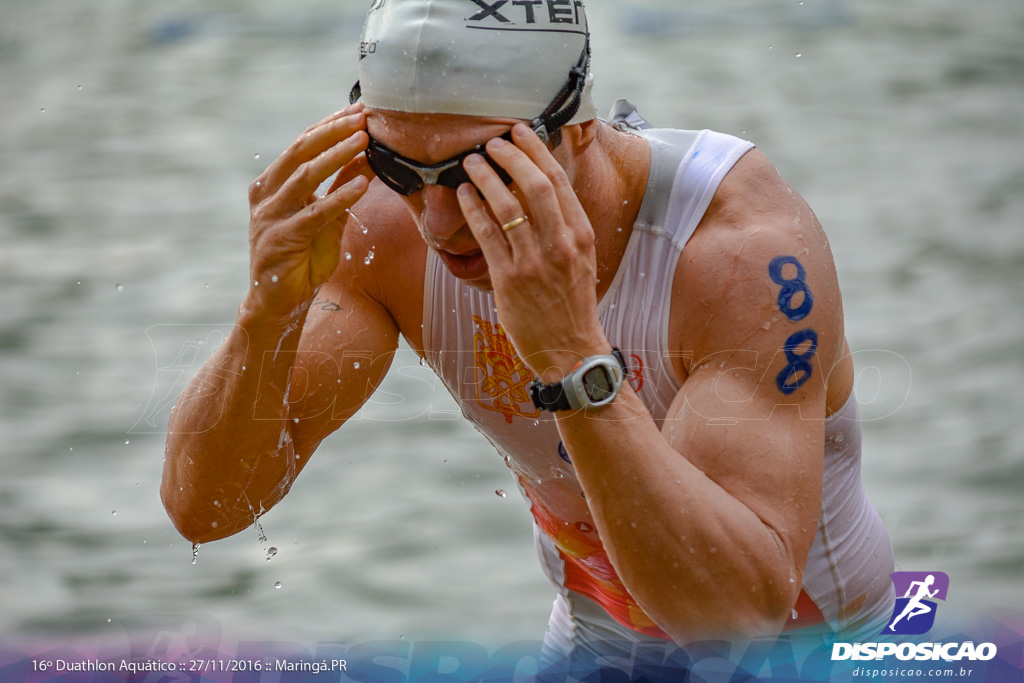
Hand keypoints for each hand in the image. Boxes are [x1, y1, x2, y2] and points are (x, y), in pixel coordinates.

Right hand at [246, 103, 371, 320]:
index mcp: (274, 183)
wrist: (279, 304)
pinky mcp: (279, 239)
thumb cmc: (303, 260)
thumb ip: (342, 187)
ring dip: (337, 155)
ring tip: (364, 141)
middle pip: (300, 150)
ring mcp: (269, 216)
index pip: (303, 143)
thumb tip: (368, 155)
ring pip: (304, 175)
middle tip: (363, 116)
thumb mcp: (328, 217)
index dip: (331, 124)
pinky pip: (313, 213)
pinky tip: (362, 186)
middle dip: (333, 131)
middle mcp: (266, 194)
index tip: (360, 109)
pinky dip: (339, 197)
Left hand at [457, 123, 610, 381]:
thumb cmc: (572, 304)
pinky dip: (473, 209)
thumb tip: (540, 191)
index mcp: (581, 235)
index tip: (520, 132)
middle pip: (535, 185)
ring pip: (507, 206)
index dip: (536, 151)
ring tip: (470, 163)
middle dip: (509, 156)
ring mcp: (534, 262)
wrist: (571, 350)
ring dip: (485, 177)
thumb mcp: (581, 260)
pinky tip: (463, 195)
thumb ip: (564, 227)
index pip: (559, 181)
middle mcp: (561, 244)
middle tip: (491, 142)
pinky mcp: (509, 280)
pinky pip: (487, 235)